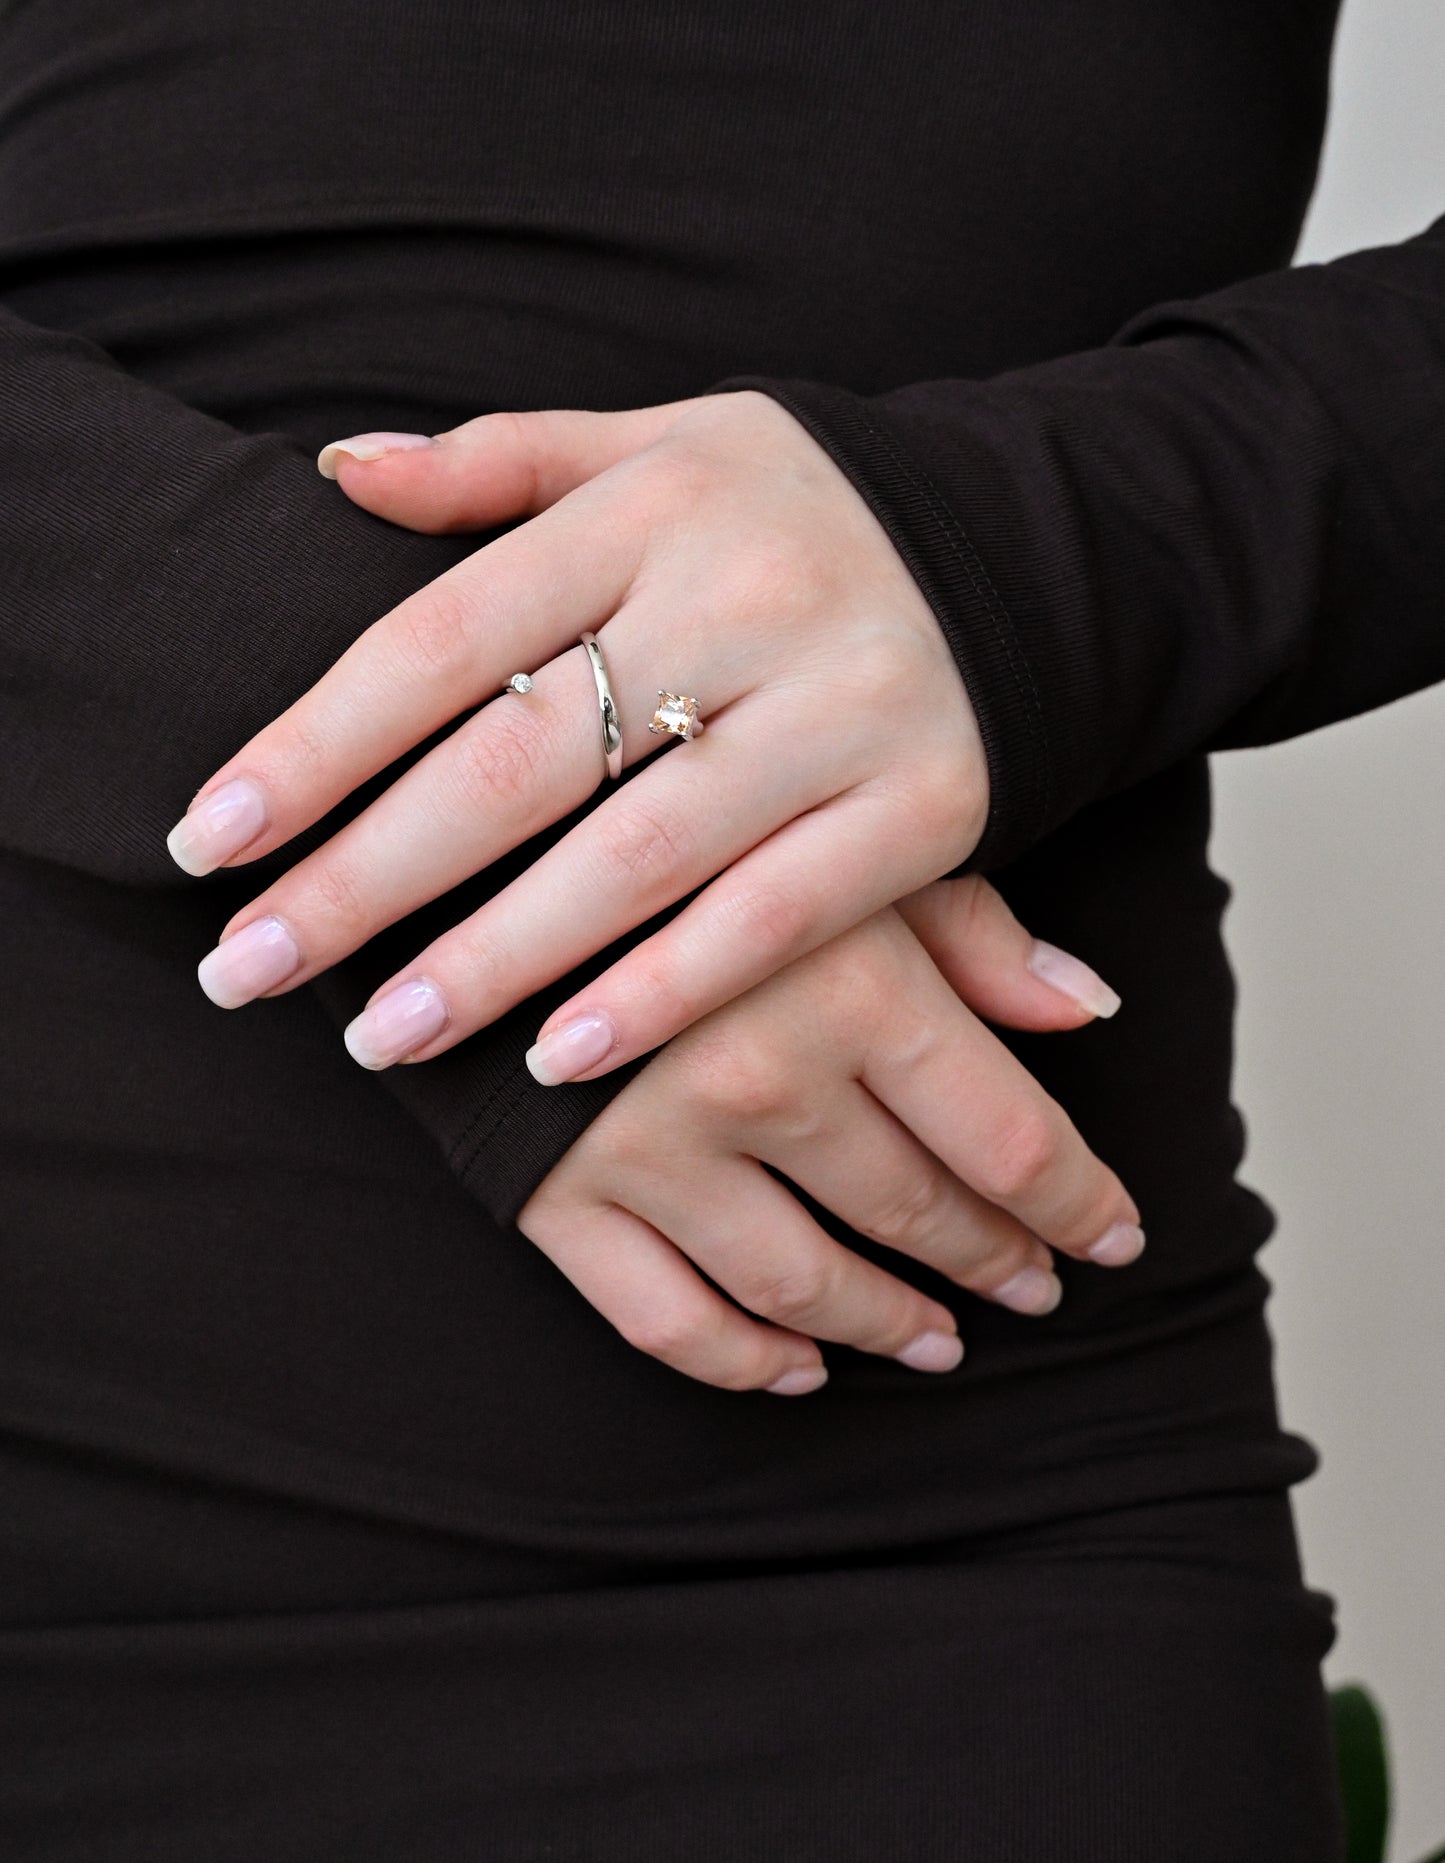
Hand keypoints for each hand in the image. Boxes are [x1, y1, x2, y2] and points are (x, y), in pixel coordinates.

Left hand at [167, 392, 990, 1078]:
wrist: (1040, 544)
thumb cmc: (802, 513)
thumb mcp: (663, 448)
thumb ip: (504, 466)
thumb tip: (344, 475)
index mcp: (651, 505)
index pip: (443, 634)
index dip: (316, 743)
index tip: (213, 840)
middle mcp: (742, 598)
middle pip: (518, 758)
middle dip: (369, 877)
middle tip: (251, 972)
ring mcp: (840, 707)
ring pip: (635, 857)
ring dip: (496, 962)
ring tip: (380, 1039)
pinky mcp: (924, 806)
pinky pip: (774, 918)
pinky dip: (664, 993)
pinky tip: (562, 1059)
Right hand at [516, 877, 1141, 1391]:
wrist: (454, 829)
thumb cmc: (678, 819)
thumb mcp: (835, 834)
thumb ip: (967, 928)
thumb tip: (1087, 1007)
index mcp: (849, 981)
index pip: (1008, 1139)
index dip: (1078, 1201)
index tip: (1116, 1238)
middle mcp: (759, 1078)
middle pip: (918, 1211)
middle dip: (993, 1258)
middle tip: (1034, 1287)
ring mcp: (651, 1148)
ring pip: (804, 1284)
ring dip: (885, 1322)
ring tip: (937, 1342)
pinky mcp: (555, 1194)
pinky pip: (666, 1321)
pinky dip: (742, 1359)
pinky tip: (798, 1367)